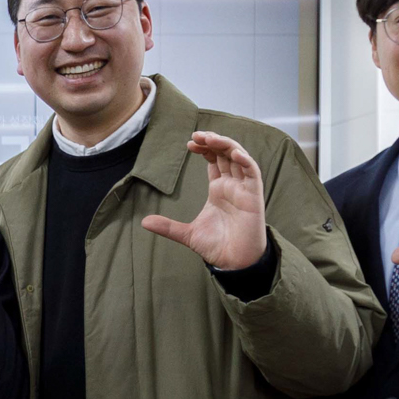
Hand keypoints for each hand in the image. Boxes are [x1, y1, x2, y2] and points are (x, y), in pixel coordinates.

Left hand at [140, 130, 267, 271]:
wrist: (234, 263)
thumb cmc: (217, 247)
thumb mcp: (187, 234)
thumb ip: (168, 226)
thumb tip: (144, 222)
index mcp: (219, 189)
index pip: (214, 160)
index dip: (204, 148)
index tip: (189, 144)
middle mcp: (232, 185)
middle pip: (226, 153)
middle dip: (212, 141)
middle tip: (196, 135)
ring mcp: (244, 189)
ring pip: (239, 157)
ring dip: (226, 144)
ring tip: (210, 138)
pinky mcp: (254, 196)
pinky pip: (253, 172)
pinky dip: (246, 160)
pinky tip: (234, 153)